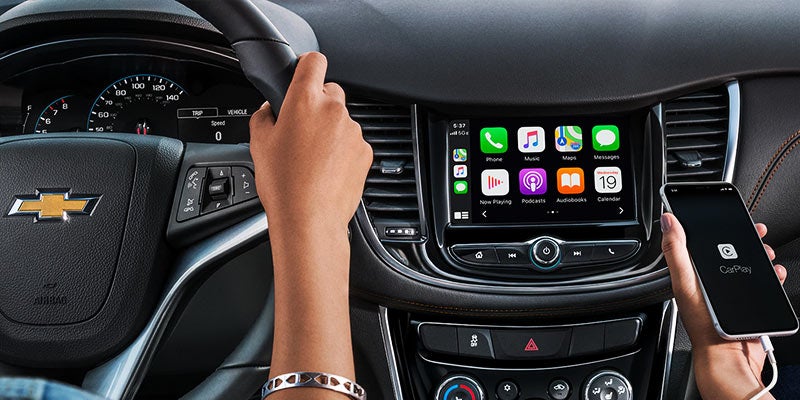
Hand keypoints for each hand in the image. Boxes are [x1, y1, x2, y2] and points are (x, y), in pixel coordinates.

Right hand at [249, 52, 372, 233]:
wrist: (309, 220)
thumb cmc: (284, 185)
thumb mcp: (258, 143)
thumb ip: (265, 115)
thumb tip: (271, 109)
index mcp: (305, 101)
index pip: (314, 61)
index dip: (307, 66)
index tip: (303, 74)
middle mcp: (334, 111)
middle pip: (329, 92)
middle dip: (316, 105)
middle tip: (300, 130)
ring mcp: (353, 132)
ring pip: (341, 120)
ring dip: (329, 131)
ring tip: (311, 158)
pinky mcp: (365, 152)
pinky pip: (352, 142)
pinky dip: (341, 150)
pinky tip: (325, 169)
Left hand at [661, 213, 785, 399]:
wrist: (728, 355)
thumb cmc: (703, 324)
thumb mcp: (685, 282)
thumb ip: (676, 251)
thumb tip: (668, 220)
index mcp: (692, 274)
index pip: (699, 242)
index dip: (711, 226)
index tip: (723, 214)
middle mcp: (710, 281)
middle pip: (728, 250)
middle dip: (743, 238)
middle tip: (754, 231)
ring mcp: (730, 291)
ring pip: (748, 264)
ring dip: (760, 254)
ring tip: (765, 252)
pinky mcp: (748, 301)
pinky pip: (763, 282)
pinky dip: (772, 274)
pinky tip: (775, 272)